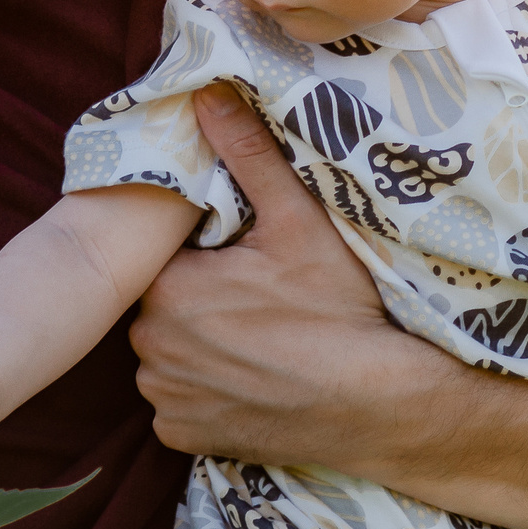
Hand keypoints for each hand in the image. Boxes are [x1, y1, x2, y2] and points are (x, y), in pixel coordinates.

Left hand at [130, 84, 396, 465]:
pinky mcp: (181, 436)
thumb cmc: (338, 310)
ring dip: (195, 348)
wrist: (377, 404)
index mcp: (168, 286)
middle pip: (162, 306)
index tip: (244, 263)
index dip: (203, 257)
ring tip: (255, 342)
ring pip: (166, 354)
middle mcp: (150, 345)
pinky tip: (247, 381)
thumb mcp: (297, 221)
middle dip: (196, 300)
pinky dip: (202, 394)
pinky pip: (177, 404)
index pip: (165, 258)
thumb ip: (246, 154)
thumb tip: (206, 93)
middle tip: (256, 302)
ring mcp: (164, 396)